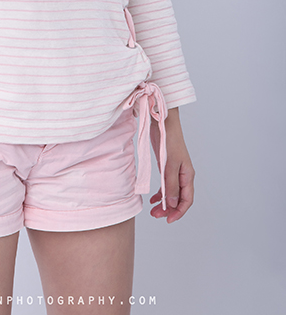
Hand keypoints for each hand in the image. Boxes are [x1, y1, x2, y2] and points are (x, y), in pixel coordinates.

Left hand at [149, 107, 194, 223]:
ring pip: (171, 193)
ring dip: (164, 203)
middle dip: (169, 210)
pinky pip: (165, 185)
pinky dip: (160, 193)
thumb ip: (171, 185)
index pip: (187, 200)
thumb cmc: (169, 140)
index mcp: (188, 175)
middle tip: (155, 215)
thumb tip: (173, 205)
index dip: (179, 212)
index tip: (168, 220)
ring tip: (153, 210)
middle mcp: (183, 175)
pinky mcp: (166, 166)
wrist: (163, 122)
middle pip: (179, 199)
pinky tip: (153, 198)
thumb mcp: (169, 165)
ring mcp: (175, 171)